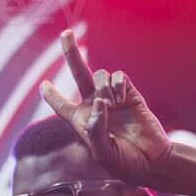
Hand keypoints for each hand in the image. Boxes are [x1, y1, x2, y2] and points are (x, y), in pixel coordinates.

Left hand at [39, 29, 172, 185]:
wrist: (152, 160)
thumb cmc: (124, 162)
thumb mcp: (103, 153)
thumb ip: (95, 130)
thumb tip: (97, 102)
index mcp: (82, 121)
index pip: (61, 105)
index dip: (51, 95)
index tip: (44, 84)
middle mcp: (95, 105)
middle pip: (79, 74)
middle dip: (71, 53)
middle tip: (66, 33)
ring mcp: (112, 97)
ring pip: (99, 75)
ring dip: (103, 87)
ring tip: (113, 104)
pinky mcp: (129, 92)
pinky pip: (118, 77)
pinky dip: (117, 84)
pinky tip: (121, 98)